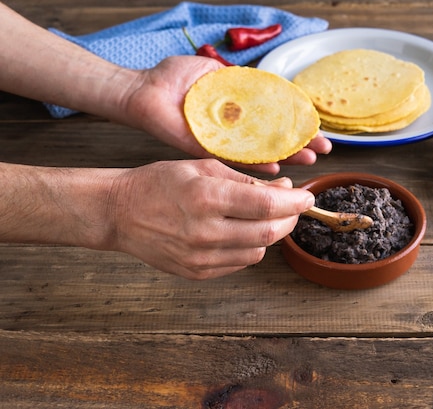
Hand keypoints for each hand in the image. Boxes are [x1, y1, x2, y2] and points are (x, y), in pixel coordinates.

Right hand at [108, 158, 313, 279]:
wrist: (119, 213)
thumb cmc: (159, 183)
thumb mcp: (202, 167)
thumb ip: (245, 180)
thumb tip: (284, 187)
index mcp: (206, 198)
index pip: (266, 205)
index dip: (294, 201)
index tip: (306, 195)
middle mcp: (204, 232)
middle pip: (268, 232)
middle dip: (290, 218)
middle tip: (293, 206)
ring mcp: (200, 257)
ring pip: (258, 250)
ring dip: (271, 233)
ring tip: (265, 215)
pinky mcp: (197, 272)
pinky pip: (240, 262)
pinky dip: (250, 246)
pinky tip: (244, 230)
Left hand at [123, 56, 331, 173]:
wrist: (142, 91)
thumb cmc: (172, 78)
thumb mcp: (211, 69)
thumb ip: (235, 77)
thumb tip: (261, 80)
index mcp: (238, 110)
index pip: (274, 117)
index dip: (297, 122)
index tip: (317, 127)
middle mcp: (234, 129)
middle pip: (273, 138)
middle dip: (300, 143)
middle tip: (322, 150)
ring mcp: (222, 141)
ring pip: (260, 152)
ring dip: (286, 156)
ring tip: (308, 159)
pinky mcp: (207, 150)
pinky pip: (235, 159)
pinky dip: (255, 165)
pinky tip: (276, 168)